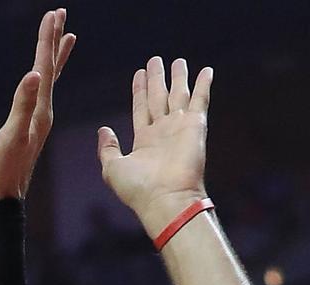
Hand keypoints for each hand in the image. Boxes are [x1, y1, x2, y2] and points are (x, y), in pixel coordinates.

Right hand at [0, 9, 75, 206]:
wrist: (0, 197)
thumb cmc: (2, 170)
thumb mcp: (12, 136)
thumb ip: (22, 106)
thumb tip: (34, 75)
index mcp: (41, 111)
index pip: (46, 68)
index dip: (48, 40)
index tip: (54, 14)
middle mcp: (43, 112)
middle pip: (52, 69)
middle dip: (54, 40)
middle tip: (59, 13)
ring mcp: (37, 119)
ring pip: (49, 79)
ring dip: (53, 56)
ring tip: (62, 36)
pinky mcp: (28, 127)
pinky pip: (40, 94)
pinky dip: (44, 79)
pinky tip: (42, 78)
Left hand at [97, 57, 213, 233]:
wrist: (165, 199)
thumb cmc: (138, 189)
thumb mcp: (112, 168)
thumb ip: (107, 147)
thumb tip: (103, 129)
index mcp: (144, 140)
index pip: (141, 108)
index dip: (140, 90)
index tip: (139, 73)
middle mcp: (163, 132)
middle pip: (159, 97)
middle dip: (157, 78)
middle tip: (155, 60)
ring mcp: (180, 127)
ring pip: (179, 95)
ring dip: (179, 77)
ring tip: (178, 60)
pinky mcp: (196, 126)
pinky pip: (200, 100)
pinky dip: (203, 84)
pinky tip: (206, 70)